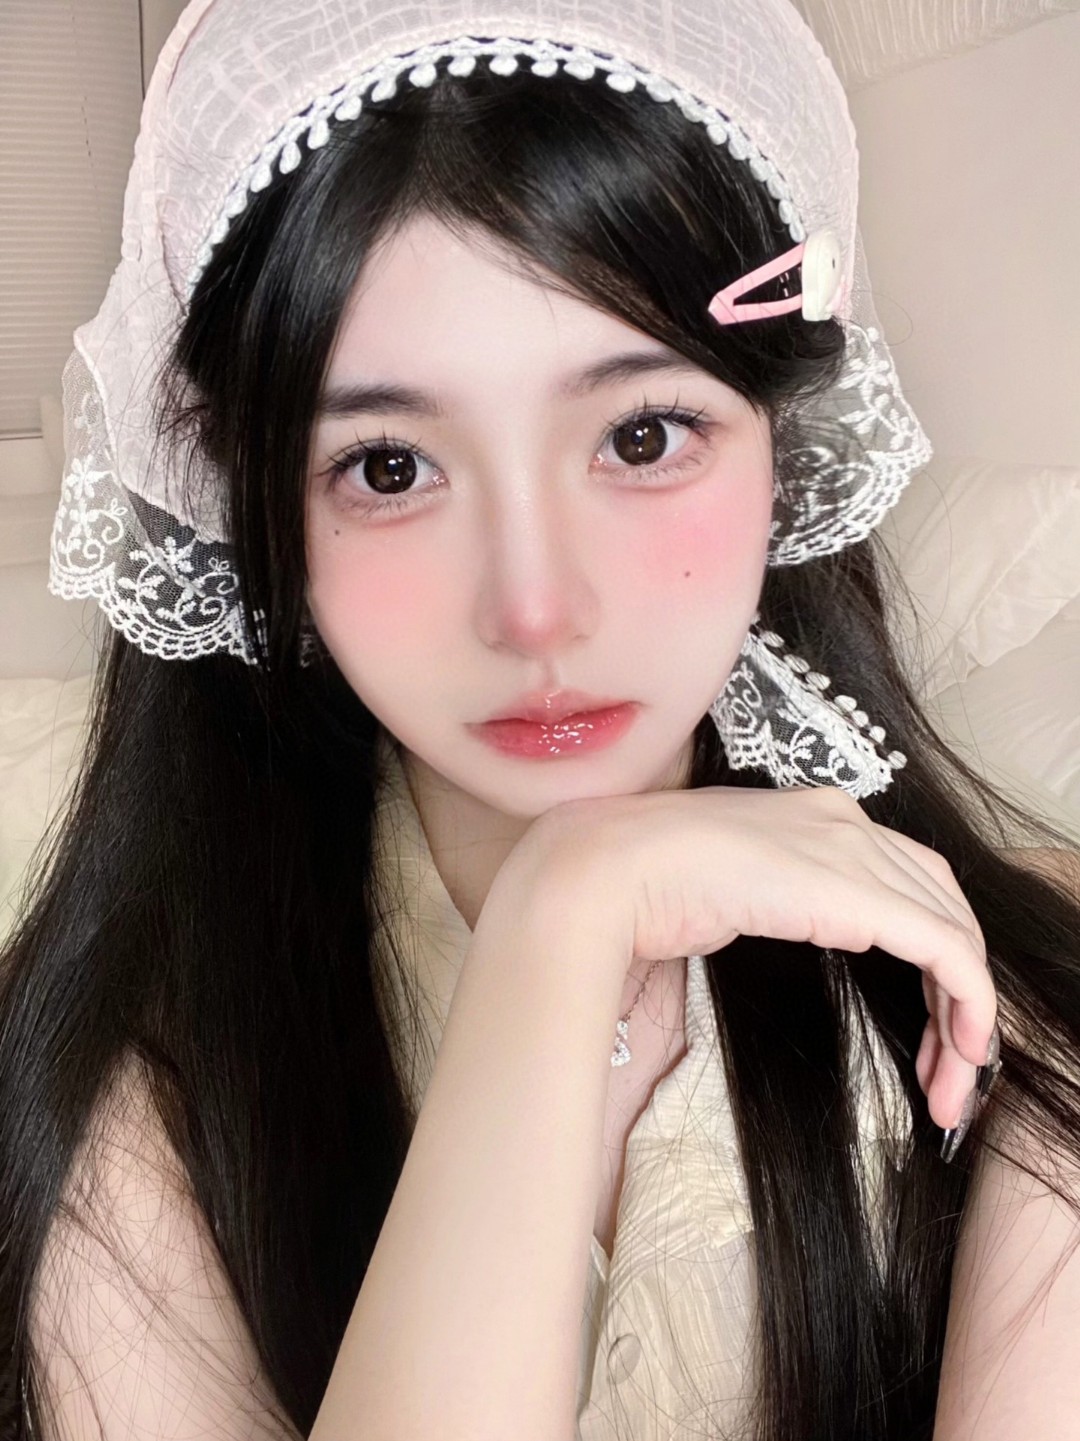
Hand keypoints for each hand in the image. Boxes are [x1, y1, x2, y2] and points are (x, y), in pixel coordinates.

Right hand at [514, 783, 995, 1131]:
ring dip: (966, 1011)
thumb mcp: (726, 892)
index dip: (929, 952)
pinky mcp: (855, 890)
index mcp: (811, 816)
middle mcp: (842, 819)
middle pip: (940, 902)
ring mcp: (850, 847)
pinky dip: (969, 1000)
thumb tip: (768, 923)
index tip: (926, 1026)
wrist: (603, 870)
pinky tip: (964, 1050)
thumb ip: (767, 898)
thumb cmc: (640, 887)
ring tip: (955, 1083)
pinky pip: (945, 949)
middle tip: (952, 1067)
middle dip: (958, 988)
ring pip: (953, 929)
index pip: (904, 879)